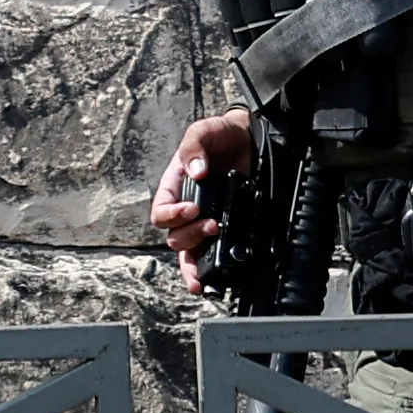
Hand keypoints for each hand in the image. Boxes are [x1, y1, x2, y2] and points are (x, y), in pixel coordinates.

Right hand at [153, 109, 256, 260]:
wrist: (251, 140)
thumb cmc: (221, 134)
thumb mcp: (203, 131)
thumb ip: (194, 147)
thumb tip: (197, 172)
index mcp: (173, 189)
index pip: (161, 212)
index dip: (173, 216)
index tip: (193, 208)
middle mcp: (185, 210)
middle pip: (174, 236)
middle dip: (191, 235)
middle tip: (213, 224)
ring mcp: (203, 222)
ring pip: (187, 253)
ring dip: (196, 259)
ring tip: (214, 245)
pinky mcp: (224, 230)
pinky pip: (209, 255)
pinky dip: (208, 269)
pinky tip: (212, 281)